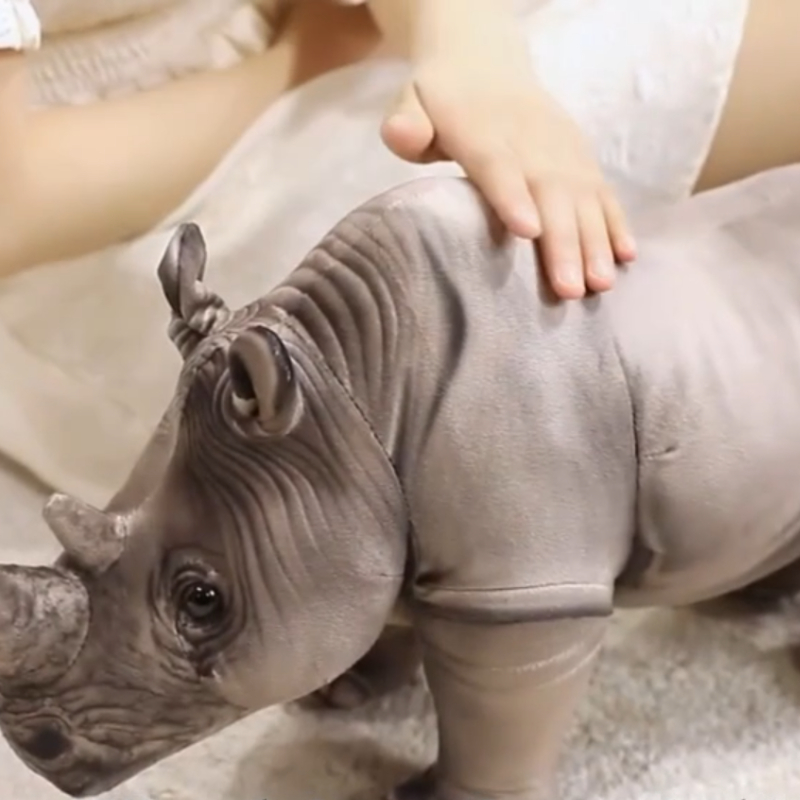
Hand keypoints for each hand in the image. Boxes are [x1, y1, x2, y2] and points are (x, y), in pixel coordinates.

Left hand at [380, 57, 636, 299]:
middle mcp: (530, 140)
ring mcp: (560, 149)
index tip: (528, 230)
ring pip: (582, 196)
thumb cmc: (441, 100)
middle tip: (569, 289)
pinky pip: (602, 190)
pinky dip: (616, 221)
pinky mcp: (580, 156)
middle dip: (562, 241)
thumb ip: (406, 122)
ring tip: (601, 285)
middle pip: (549, 191)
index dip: (513, 196)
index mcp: (483, 131)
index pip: (498, 165)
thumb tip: (402, 135)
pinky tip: (626, 255)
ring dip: (595, 241)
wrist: (484, 62)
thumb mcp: (411, 101)